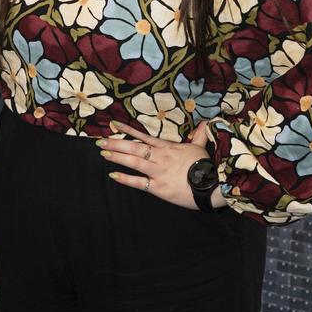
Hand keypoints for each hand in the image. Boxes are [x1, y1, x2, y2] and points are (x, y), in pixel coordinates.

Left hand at [98, 120, 220, 210]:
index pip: (144, 137)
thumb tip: (205, 123)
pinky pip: (139, 182)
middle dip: (116, 144)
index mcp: (167, 148)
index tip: (113, 125)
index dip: (128, 130)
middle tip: (100, 141)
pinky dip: (126, 179)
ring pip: (134, 162)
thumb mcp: (200, 148)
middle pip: (134, 147)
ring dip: (117, 157)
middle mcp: (160, 157)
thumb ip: (198, 135)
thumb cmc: (205, 167)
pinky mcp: (159, 187)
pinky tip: (113, 175)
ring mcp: (158, 172)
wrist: (211, 185)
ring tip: (103, 153)